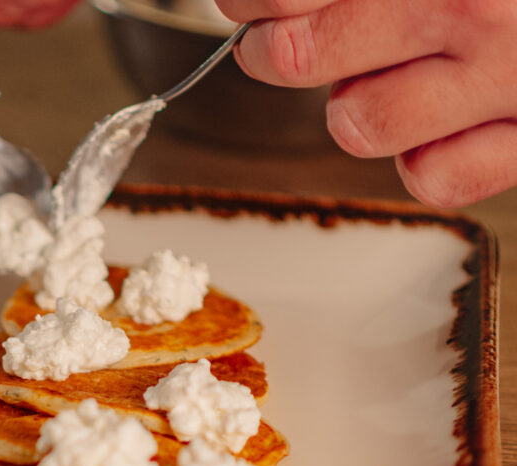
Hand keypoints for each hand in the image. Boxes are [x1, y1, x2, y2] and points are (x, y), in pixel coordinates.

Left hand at [215, 0, 516, 207]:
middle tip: (271, 43)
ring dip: (353, 108)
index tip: (245, 4)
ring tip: (378, 78)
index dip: (254, 0)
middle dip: (275, 50)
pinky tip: (438, 124)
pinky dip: (423, 159)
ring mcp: (506, 81)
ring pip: (358, 125)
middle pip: (300, 57)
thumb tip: (276, 4)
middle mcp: (479, 10)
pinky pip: (432, 178)